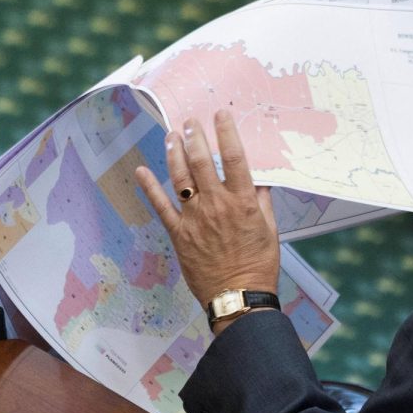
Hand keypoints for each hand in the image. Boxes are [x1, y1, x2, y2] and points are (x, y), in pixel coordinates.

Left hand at [135, 110, 280, 334]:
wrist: (238, 297)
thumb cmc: (258, 266)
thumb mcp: (271, 230)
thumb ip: (263, 201)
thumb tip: (260, 177)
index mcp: (243, 202)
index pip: (233, 157)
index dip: (226, 131)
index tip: (220, 114)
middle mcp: (217, 205)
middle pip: (201, 161)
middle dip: (195, 136)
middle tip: (190, 121)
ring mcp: (195, 219)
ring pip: (180, 177)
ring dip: (173, 153)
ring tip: (170, 136)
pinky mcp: (179, 234)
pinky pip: (161, 206)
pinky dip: (149, 187)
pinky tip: (141, 171)